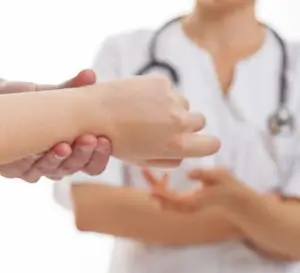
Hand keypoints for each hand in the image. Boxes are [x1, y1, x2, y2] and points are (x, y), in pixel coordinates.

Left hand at [0, 69, 111, 181]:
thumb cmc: (27, 101)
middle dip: (83, 155)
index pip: (92, 163)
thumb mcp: (51, 95)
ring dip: (61, 159)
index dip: (100, 156)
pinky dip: (38, 161)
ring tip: (65, 145)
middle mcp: (56, 164)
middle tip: (89, 139)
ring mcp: (35, 169)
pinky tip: (42, 150)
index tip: (105, 139)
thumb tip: (90, 74)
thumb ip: (71, 89)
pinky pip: (30, 170)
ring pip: (54, 172)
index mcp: (72, 150)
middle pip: (75, 169)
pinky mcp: (14, 169)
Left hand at [93, 75, 219, 165]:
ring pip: (183, 103)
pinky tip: (135, 100)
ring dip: (170, 107)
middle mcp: (179, 122)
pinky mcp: (161, 82)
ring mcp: (172, 100)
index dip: (205, 143)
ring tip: (142, 113)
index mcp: (176, 146)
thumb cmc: (115, 141)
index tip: (195, 141)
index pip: (213, 144)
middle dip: (186, 124)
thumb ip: (168, 158)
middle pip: (199, 121)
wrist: (92, 114)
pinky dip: (156, 93)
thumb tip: (187, 151)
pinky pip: (167, 89)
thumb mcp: (142, 158)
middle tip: (162, 126)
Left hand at [145, 167, 252, 212]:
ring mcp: (186, 208)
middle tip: (143, 170)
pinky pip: (170, 199)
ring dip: (156, 188)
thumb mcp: (221, 177)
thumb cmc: (231, 187)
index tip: (150, 181)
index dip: (159, 191)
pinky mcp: (186, 205)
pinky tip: (164, 177)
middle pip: (163, 201)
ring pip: (164, 201)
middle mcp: (186, 208)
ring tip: (147, 171)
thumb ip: (205, 174)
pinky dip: (163, 189)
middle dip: (153, 187)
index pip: (170, 199)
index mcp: (192, 202)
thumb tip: (189, 173)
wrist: (238, 203)